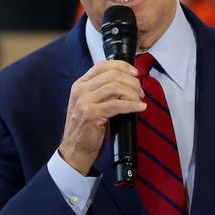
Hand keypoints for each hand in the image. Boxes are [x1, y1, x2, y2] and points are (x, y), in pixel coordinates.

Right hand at [58, 60, 145, 175]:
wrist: (75, 150)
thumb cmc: (86, 128)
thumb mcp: (91, 103)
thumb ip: (104, 91)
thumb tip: (128, 83)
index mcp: (80, 84)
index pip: (103, 65)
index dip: (123, 66)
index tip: (135, 73)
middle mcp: (80, 90)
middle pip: (112, 74)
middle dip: (131, 81)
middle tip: (140, 91)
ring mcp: (84, 102)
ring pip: (116, 87)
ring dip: (133, 92)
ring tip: (139, 100)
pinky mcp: (91, 114)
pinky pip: (117, 105)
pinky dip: (132, 105)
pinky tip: (140, 107)